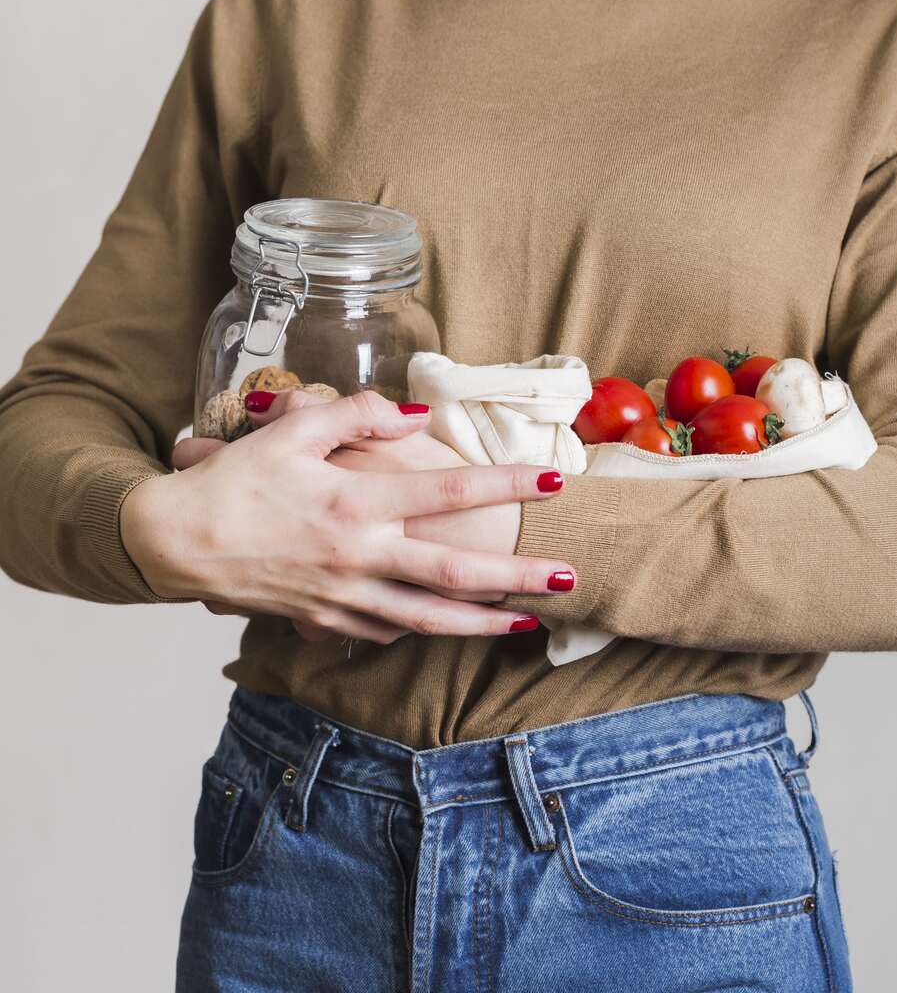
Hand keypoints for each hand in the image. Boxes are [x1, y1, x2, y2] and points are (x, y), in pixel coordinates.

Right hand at [175, 392, 529, 602]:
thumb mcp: (292, 431)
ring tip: (529, 623)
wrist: (175, 544)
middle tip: (571, 577)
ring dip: (485, 623)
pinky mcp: (327, 622)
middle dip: (520, 576)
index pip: (449, 491)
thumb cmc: (234, 483)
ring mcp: (345, 597)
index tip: (553, 481)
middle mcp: (361, 556)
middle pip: (456, 573)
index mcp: (357, 503)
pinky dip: (425, 632)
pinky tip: (452, 628)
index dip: (506, 483)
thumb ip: (356, 415)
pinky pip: (387, 632)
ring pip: (431, 620)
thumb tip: (412, 417)